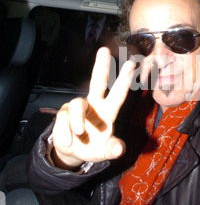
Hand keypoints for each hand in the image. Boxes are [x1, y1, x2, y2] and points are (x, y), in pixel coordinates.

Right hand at [52, 47, 134, 169]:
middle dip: (101, 66)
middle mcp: (94, 105)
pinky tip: (69, 142)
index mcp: (108, 112)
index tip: (132, 65)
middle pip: (98, 81)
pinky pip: (63, 120)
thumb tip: (119, 149)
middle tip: (104, 50)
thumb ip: (112, 150)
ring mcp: (77, 108)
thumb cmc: (93, 148)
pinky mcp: (63, 113)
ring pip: (76, 105)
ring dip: (77, 121)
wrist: (72, 154)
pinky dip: (66, 134)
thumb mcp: (104, 152)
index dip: (125, 80)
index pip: (118, 94)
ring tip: (79, 135)